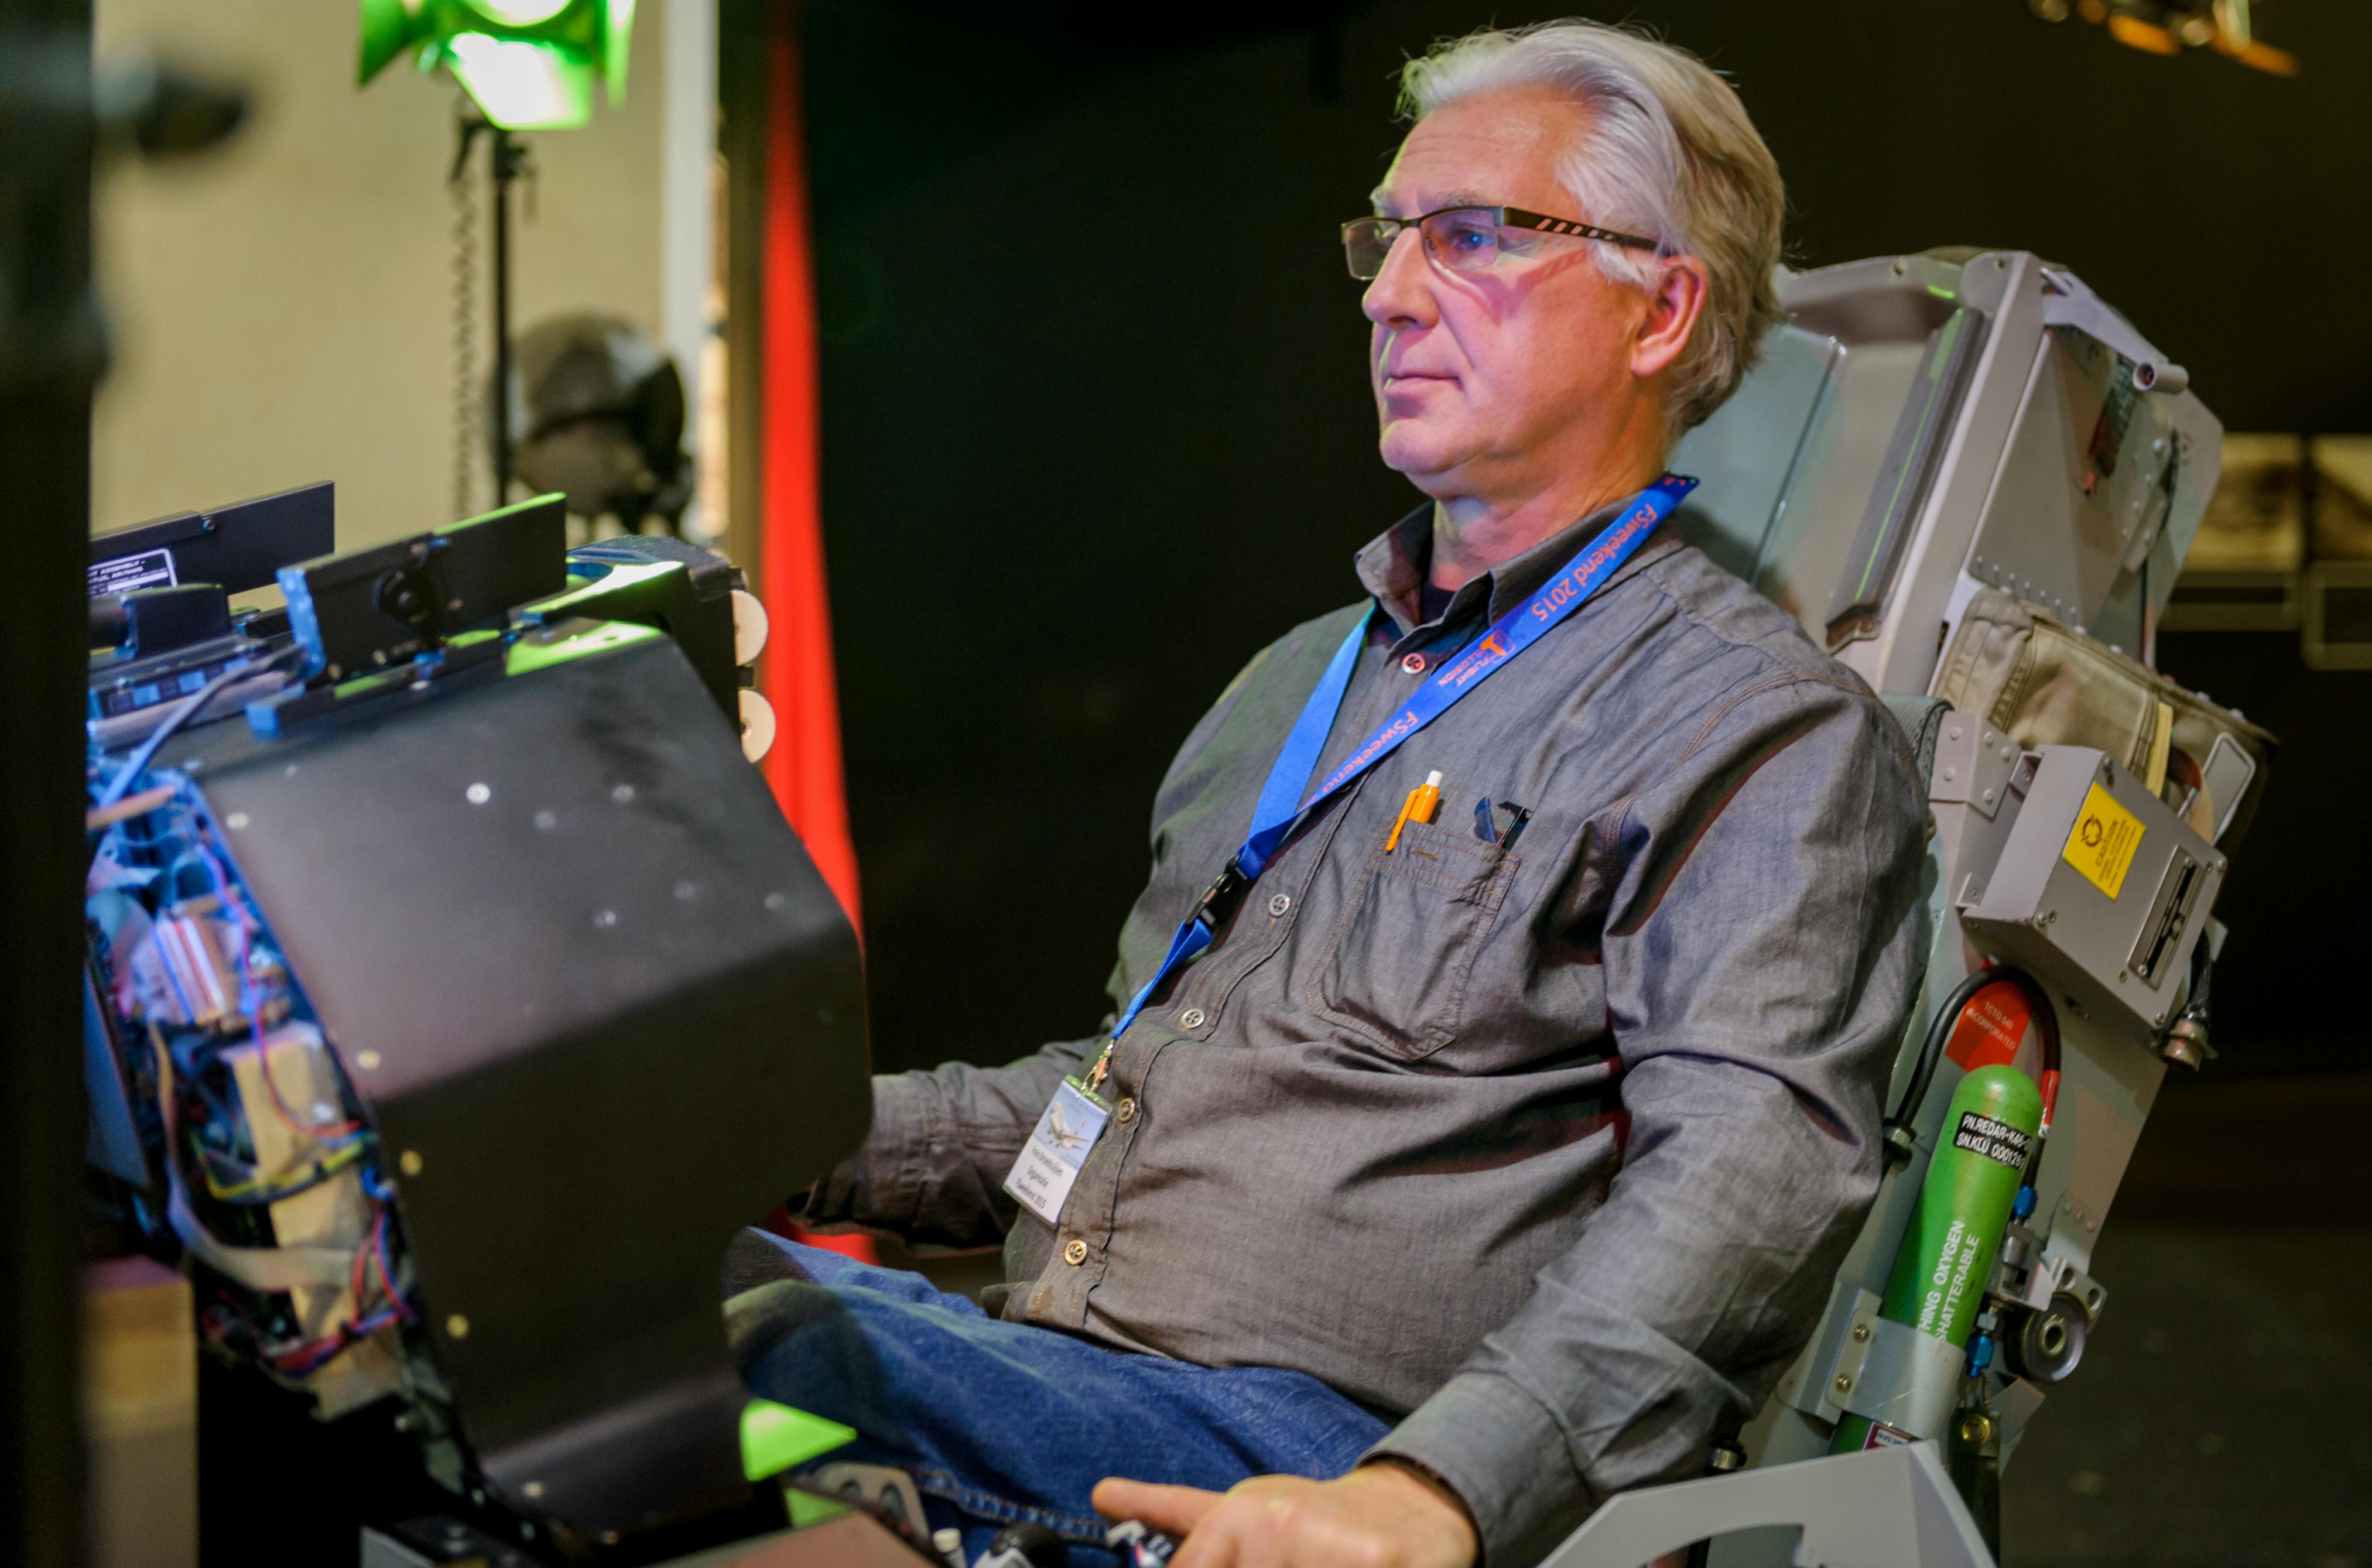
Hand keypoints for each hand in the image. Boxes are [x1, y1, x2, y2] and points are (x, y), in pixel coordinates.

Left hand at [1093, 1462, 1479, 1567]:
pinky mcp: (1384, 1563)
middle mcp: (1278, 1529)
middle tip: (1289, 1567)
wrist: (1407, 1505)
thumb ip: (1170, 1514)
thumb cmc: (1310, 1517)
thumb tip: (1099, 1495)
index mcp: (1235, 1520)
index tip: (1247, 1566)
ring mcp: (1331, 1549)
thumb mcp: (1238, 1510)